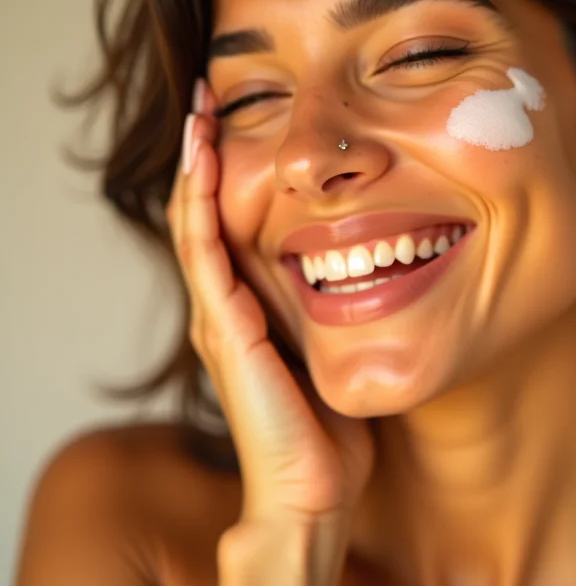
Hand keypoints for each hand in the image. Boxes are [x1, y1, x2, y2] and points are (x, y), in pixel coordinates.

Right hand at [165, 78, 373, 523]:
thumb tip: (369, 262)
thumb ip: (333, 305)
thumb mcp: (332, 345)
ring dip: (197, 167)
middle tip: (209, 98)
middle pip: (203, 213)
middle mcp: (224, 304)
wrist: (313, 486)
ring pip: (195, 225)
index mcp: (248, 305)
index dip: (225, 172)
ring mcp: (218, 316)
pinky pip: (205, 255)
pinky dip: (201, 206)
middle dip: (206, 155)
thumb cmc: (328, 422)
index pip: (226, 223)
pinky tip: (207, 163)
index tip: (237, 119)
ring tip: (201, 113)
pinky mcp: (224, 330)